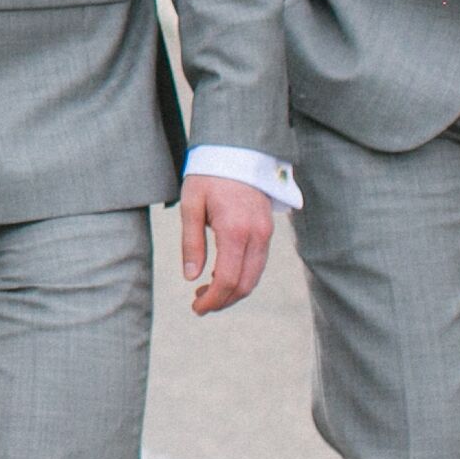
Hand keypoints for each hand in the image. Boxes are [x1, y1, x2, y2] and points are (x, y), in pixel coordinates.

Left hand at [181, 175, 275, 314]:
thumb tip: (191, 277)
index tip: (196, 308)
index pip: (228, 280)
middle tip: (199, 304)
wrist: (237, 150)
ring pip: (255, 277)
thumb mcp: (191, 205)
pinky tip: (221, 275)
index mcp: (234, 230)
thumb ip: (192, 242)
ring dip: (233, 291)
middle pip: (245, 285)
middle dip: (223, 301)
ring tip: (206, 292)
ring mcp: (266, 233)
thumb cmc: (208, 175)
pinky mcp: (268, 231)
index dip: (213, 300)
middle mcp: (256, 235)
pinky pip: (258, 264)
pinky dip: (242, 277)